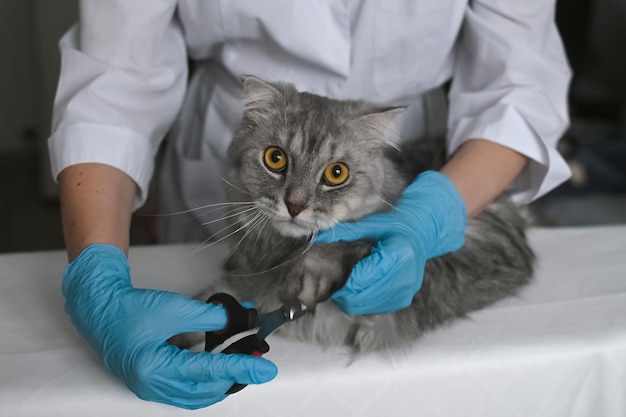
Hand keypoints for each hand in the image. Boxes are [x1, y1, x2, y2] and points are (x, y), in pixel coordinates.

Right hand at [63, 244, 276, 408]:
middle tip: (256, 361)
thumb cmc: (130, 308)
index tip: (266, 369)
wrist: (100, 310)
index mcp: (155, 368)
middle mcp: (152, 385)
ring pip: (196, 396)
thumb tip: (236, 320)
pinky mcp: (152, 384)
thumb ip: (208, 316)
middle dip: (234, 377)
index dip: (242, 369)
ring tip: (241, 364)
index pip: (210, 372)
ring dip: (221, 382)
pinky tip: (217, 368)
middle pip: (205, 391)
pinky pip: (185, 392)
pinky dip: (205, 382)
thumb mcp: (174, 307)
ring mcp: (150, 388)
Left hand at [316, 171, 466, 314]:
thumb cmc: (398, 223)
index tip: (334, 267)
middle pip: (359, 298)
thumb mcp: (373, 222)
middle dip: (343, 288)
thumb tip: (320, 237)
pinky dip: (361, 299)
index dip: (342, 276)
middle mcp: (404, 280)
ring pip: (363, 307)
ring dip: (350, 296)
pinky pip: (373, 307)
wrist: (423, 232)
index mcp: (398, 258)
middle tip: (338, 273)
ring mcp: (404, 293)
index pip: (359, 280)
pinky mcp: (402, 300)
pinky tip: (362, 283)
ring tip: (350, 277)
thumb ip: (347, 231)